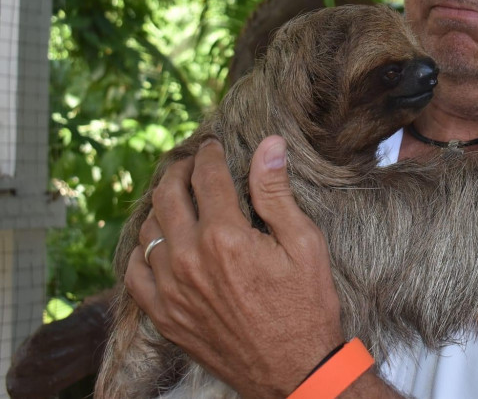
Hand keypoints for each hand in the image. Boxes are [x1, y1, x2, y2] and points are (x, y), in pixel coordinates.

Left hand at [125, 136, 342, 397]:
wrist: (294, 369)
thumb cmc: (306, 305)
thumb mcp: (304, 243)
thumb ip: (276, 193)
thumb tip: (269, 144)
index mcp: (225, 236)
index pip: (206, 177)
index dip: (209, 155)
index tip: (212, 146)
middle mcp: (189, 259)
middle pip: (168, 196)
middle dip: (179, 171)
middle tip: (191, 164)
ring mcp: (171, 290)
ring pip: (148, 231)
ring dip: (161, 206)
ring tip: (177, 198)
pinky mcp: (164, 316)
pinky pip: (135, 273)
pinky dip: (144, 251)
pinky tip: (160, 243)